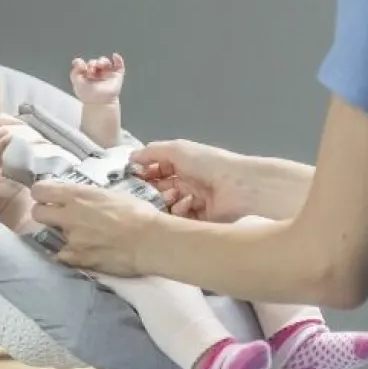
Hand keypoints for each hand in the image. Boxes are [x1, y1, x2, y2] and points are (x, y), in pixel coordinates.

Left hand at [29, 178, 157, 273]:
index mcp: (78, 195)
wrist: (150, 240)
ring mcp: (71, 239)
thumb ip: (89, 198)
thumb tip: (80, 201)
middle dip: (44, 214)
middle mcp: (69, 215)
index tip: (48, 198)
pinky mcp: (77, 259)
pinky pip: (64, 256)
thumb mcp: (111, 195)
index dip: (42, 194)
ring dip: (64, 236)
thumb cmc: (138, 214)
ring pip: (53, 236)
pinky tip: (86, 253)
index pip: (40, 190)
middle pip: (37, 213)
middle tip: (58, 218)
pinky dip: (71, 255)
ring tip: (85, 238)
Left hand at [71, 53, 125, 103]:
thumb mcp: (76, 82)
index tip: (81, 66)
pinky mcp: (116, 75)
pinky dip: (118, 59)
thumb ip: (74, 71)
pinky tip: (114, 56)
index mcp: (86, 76)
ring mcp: (107, 74)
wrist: (99, 102)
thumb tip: (78, 61)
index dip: (81, 63)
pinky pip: (119, 65)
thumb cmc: (88, 95)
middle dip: (92, 63)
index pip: (84, 65)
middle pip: (94, 62)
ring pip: (105, 62)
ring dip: (102, 61)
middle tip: (90, 71)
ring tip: (99, 65)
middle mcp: (96, 74)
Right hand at [131, 139, 248, 222]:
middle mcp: (186, 182)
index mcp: (181, 164)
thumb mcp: (176, 149)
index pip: (155, 171)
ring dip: (167, 201)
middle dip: (152, 191)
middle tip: (148, 192)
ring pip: (168, 206)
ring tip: (172, 197)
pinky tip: (187, 204)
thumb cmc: (207, 163)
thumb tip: (131, 157)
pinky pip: (180, 219)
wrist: (236, 186)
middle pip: (159, 190)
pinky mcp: (199, 218)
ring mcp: (193, 201)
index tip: (130, 180)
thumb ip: (152, 152)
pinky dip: (180, 212)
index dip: (143, 175)